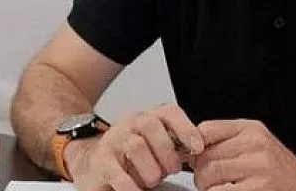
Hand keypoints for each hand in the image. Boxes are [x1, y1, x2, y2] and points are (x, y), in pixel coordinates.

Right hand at [67, 104, 204, 190]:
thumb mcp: (156, 147)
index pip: (168, 112)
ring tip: (153, 180)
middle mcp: (129, 125)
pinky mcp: (100, 163)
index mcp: (148, 119)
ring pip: (135, 145)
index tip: (197, 147)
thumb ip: (176, 146)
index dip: (185, 128)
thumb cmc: (130, 157)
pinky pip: (116, 172)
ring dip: (150, 168)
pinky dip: (131, 185)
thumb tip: (202, 153)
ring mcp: (113, 142)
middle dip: (166, 151)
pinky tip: (137, 190)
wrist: (92, 162)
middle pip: (150, 124)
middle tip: (172, 169)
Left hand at [192, 119, 295, 190]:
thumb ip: (227, 141)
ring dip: (205, 187)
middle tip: (206, 181)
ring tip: (217, 189)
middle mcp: (256, 145)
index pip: (205, 129)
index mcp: (251, 130)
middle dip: (199, 172)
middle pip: (204, 156)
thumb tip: (190, 148)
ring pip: (209, 175)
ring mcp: (259, 167)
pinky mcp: (259, 189)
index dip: (193, 146)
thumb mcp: (256, 144)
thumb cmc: (278, 170)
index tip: (194, 158)